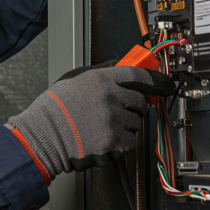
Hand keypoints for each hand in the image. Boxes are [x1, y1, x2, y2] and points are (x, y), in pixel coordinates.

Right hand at [6, 64, 174, 181]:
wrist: (42, 137)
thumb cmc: (53, 110)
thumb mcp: (74, 79)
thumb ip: (100, 71)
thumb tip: (121, 66)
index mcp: (100, 79)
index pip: (139, 74)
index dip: (157, 79)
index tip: (166, 84)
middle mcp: (110, 98)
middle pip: (140, 101)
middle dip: (133, 106)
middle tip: (115, 111)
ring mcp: (113, 121)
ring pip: (136, 123)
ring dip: (125, 125)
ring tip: (100, 125)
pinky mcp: (114, 142)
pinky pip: (129, 141)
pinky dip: (119, 142)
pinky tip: (100, 138)